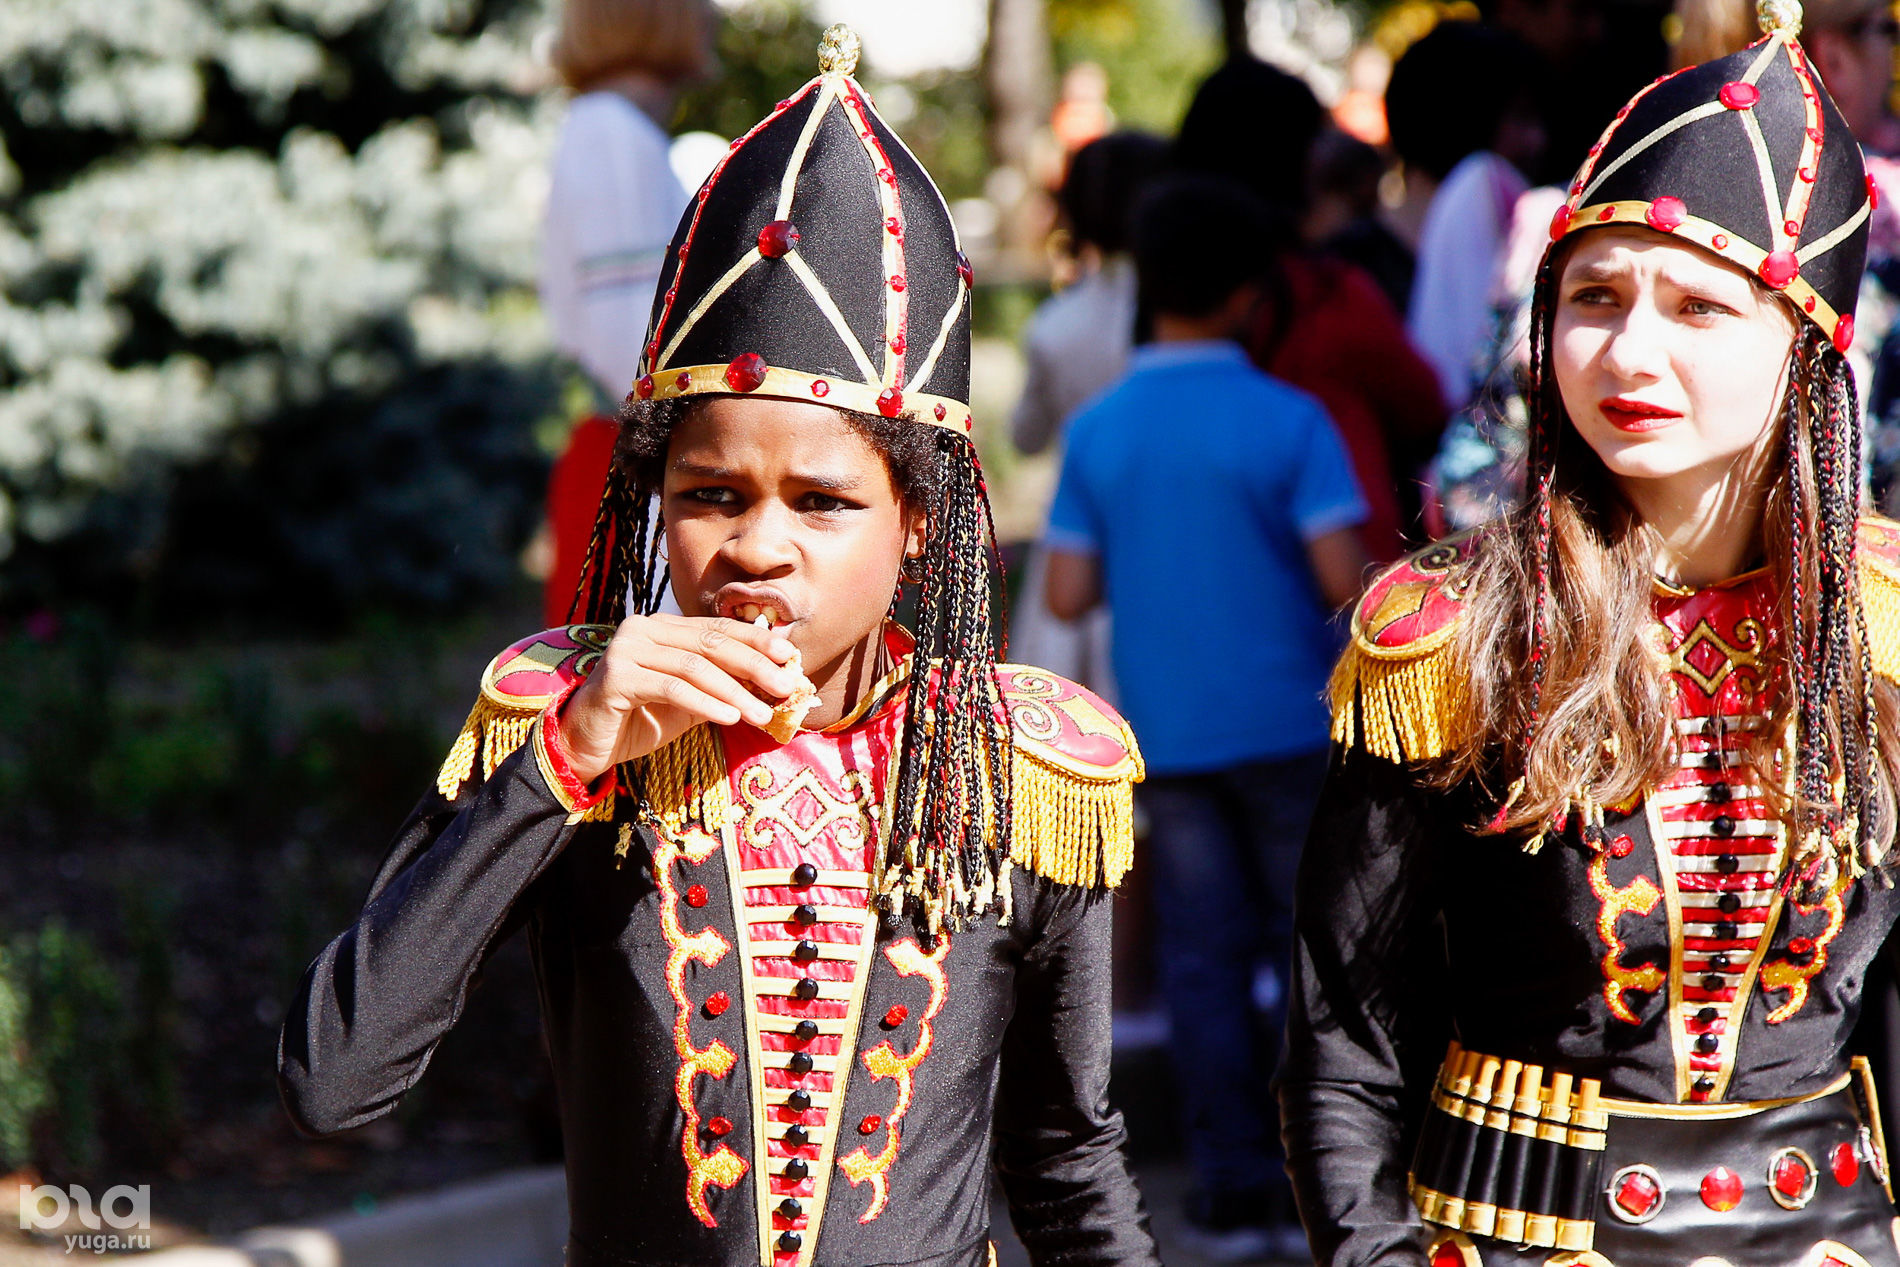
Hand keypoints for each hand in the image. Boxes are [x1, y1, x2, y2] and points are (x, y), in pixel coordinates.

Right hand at [557, 614, 808, 784]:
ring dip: (735, 691)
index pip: (718, 628)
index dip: (756, 640)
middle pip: (711, 643)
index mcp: (662, 626)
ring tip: (762, 714)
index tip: (790, 657)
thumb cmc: (642, 720)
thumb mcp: (691, 701)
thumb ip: (724, 685)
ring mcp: (626, 649)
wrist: (588, 745)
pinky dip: (706, 703)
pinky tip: (729, 717)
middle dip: (754, 665)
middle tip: (786, 687)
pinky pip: (672, 688)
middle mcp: (642, 628)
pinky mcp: (615, 676)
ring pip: (694, 666)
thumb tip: (775, 682)